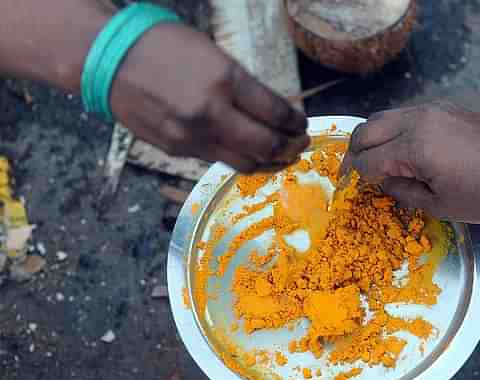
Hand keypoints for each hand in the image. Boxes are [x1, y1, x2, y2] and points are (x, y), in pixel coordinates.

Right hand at [110, 23, 308, 172]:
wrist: (108, 60)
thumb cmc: (162, 46)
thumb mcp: (212, 54)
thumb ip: (242, 86)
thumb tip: (271, 112)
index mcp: (224, 80)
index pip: (275, 112)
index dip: (295, 122)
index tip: (301, 124)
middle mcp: (212, 113)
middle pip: (265, 145)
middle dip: (289, 148)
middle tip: (299, 145)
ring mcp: (193, 136)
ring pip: (244, 163)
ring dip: (268, 162)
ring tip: (279, 156)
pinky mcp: (178, 150)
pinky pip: (218, 160)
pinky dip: (237, 158)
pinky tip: (245, 152)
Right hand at [342, 101, 479, 222]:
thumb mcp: (439, 206)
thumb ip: (401, 191)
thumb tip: (381, 182)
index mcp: (415, 148)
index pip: (368, 160)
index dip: (354, 177)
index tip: (349, 189)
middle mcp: (418, 120)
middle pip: (366, 131)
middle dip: (354, 153)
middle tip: (353, 173)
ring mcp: (433, 109)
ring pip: (383, 117)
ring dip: (371, 138)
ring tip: (373, 161)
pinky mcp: (445, 107)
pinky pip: (405, 114)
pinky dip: (392, 130)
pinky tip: (399, 150)